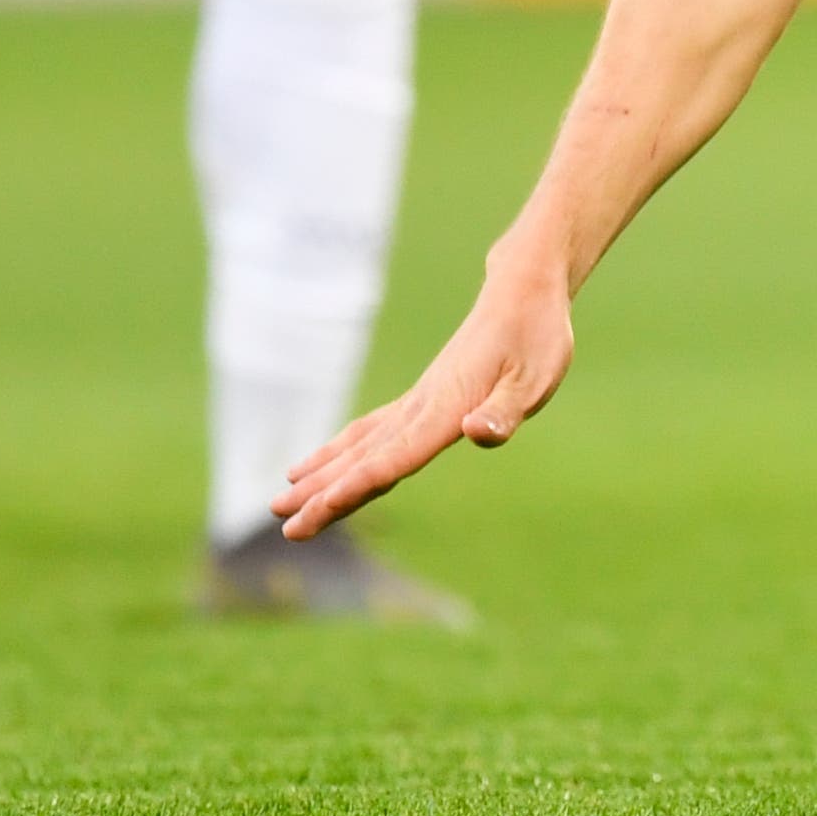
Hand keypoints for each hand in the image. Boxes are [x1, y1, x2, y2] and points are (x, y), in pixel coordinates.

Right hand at [275, 249, 574, 536]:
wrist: (523, 292)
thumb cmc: (536, 338)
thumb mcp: (536, 378)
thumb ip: (505, 411)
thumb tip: (475, 432)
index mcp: (447, 408)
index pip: (394, 456)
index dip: (357, 485)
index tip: (320, 508)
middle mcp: (421, 407)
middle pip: (364, 457)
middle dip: (323, 492)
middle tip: (283, 523)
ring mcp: (416, 402)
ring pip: (358, 446)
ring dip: (320, 474)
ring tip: (280, 501)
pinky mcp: (420, 400)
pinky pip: (369, 432)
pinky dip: (339, 452)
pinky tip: (316, 467)